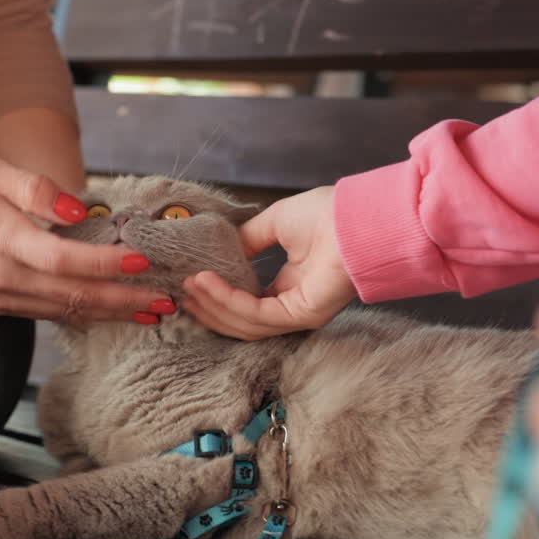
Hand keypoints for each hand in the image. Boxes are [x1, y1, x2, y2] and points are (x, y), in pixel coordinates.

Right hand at [0, 158, 169, 322]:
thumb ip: (38, 189)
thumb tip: (82, 210)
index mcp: (4, 242)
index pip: (66, 261)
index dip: (107, 265)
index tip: (142, 261)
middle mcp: (4, 279)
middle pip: (76, 297)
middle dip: (126, 302)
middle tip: (168, 303)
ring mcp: (1, 298)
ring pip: (67, 312)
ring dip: (112, 314)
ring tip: (152, 313)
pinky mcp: (0, 304)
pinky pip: (51, 313)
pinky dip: (85, 313)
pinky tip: (111, 311)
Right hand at [180, 186, 355, 338]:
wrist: (357, 216)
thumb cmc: (327, 214)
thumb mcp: (275, 223)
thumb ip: (248, 240)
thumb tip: (224, 250)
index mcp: (291, 287)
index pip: (248, 305)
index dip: (218, 297)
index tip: (192, 284)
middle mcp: (293, 306)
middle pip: (242, 321)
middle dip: (209, 308)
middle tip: (182, 293)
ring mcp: (298, 315)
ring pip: (244, 323)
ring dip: (212, 304)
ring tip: (189, 286)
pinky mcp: (301, 315)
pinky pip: (255, 314)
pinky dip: (227, 300)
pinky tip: (207, 282)